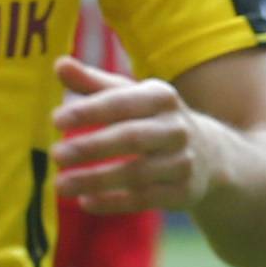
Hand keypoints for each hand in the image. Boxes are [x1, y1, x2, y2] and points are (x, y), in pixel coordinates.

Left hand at [52, 55, 217, 212]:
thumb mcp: (130, 96)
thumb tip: (59, 64)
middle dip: (91, 147)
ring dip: (95, 180)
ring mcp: (182, 162)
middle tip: (55, 155)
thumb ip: (93, 83)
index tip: (56, 120)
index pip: (121, 102)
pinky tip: (85, 201)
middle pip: (130, 138)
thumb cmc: (153, 119)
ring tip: (60, 184)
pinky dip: (113, 202)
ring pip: (135, 174)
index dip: (89, 111)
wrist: (210, 154)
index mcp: (161, 97)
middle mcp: (176, 128)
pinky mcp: (182, 193)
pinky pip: (143, 199)